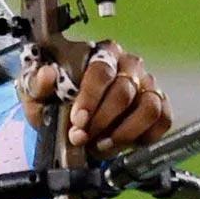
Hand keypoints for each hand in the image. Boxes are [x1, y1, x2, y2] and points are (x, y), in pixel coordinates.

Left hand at [19, 40, 172, 157]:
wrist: (70, 122)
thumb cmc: (56, 101)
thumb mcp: (36, 93)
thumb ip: (37, 83)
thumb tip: (47, 74)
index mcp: (99, 54)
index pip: (101, 72)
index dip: (90, 99)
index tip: (78, 121)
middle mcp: (128, 65)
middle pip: (124, 91)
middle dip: (102, 121)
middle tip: (84, 138)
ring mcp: (147, 85)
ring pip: (149, 107)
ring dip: (124, 132)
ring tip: (103, 144)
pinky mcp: (159, 105)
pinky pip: (163, 120)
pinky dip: (145, 136)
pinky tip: (124, 144)